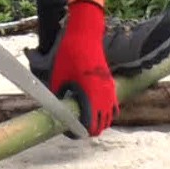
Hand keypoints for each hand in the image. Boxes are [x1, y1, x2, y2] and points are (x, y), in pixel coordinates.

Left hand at [49, 0, 118, 136]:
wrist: (84, 36)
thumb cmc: (69, 55)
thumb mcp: (57, 78)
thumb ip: (58, 97)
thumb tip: (56, 110)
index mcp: (91, 97)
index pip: (88, 127)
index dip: (76, 132)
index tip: (67, 129)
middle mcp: (104, 97)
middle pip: (100, 126)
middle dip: (86, 128)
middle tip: (72, 123)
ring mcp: (110, 91)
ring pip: (108, 118)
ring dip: (97, 121)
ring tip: (81, 116)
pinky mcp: (111, 84)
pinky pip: (113, 107)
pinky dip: (105, 112)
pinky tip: (92, 106)